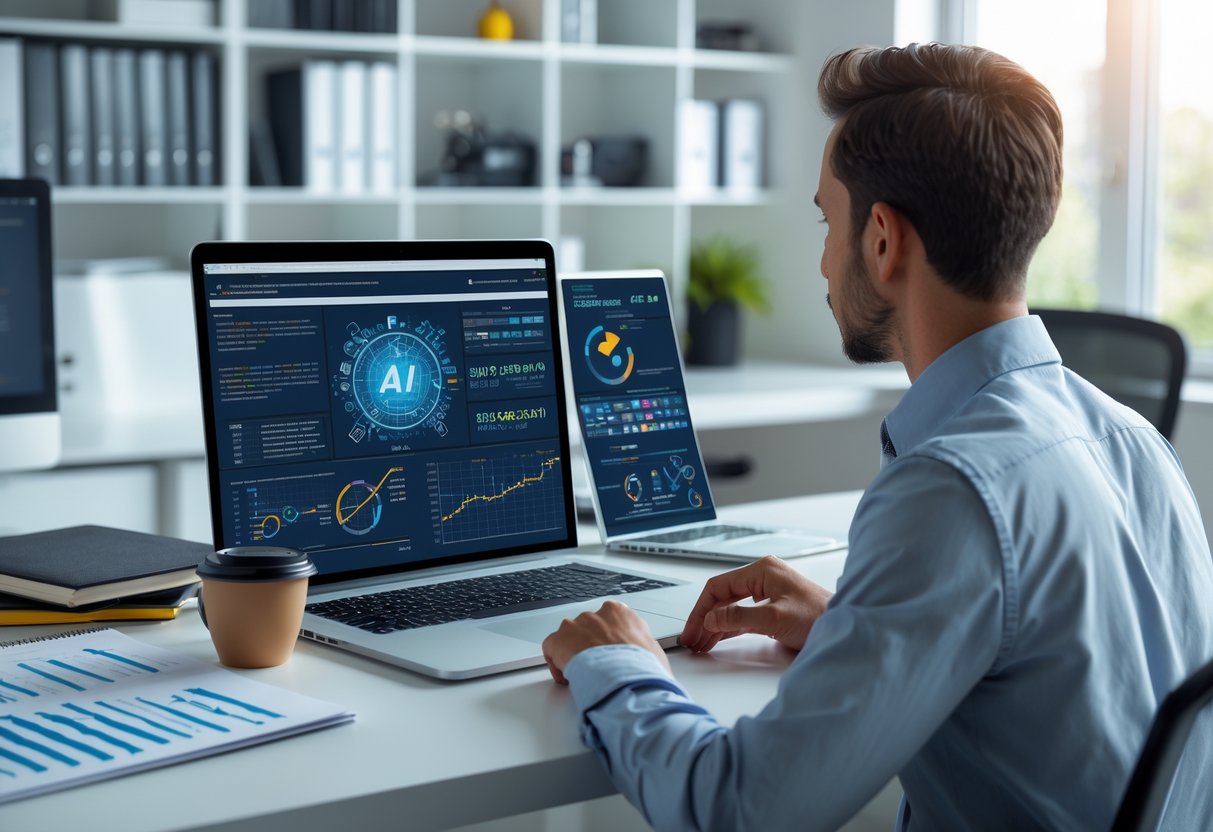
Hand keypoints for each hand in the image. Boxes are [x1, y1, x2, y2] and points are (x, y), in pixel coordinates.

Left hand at [542, 599, 671, 684]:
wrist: (627, 678)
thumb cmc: (643, 668)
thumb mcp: (654, 653)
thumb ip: (643, 647)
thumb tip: (644, 657)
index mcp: (620, 612)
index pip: (609, 618)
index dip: (607, 638)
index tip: (608, 652)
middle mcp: (596, 615)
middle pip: (588, 627)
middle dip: (589, 645)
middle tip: (595, 666)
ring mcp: (576, 625)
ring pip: (569, 636)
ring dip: (573, 651)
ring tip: (581, 673)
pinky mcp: (559, 640)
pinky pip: (552, 647)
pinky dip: (555, 662)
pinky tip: (566, 677)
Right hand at [681, 555, 832, 653]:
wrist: (845, 627)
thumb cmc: (820, 616)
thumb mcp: (775, 617)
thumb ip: (739, 618)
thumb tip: (711, 619)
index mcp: (761, 571)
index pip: (719, 587)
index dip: (701, 610)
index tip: (693, 629)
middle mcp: (762, 578)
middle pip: (722, 597)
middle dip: (705, 619)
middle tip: (692, 639)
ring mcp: (767, 593)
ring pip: (730, 607)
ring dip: (714, 625)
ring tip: (700, 643)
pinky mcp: (772, 608)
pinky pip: (742, 616)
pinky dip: (728, 627)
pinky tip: (717, 638)